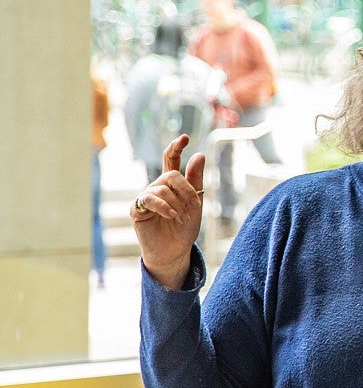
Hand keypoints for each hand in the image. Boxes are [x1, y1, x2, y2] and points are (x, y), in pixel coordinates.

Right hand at [130, 135, 205, 288]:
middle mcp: (156, 187)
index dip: (176, 147)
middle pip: (171, 175)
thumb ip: (195, 180)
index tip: (185, 137)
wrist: (174, 251)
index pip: (170, 160)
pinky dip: (164, 206)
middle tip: (195, 204)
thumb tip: (199, 155)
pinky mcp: (137, 210)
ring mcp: (145, 198)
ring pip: (162, 188)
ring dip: (177, 202)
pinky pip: (150, 200)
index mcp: (171, 184)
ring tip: (181, 217)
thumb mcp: (195, 203)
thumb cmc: (184, 228)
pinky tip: (172, 215)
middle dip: (186, 188)